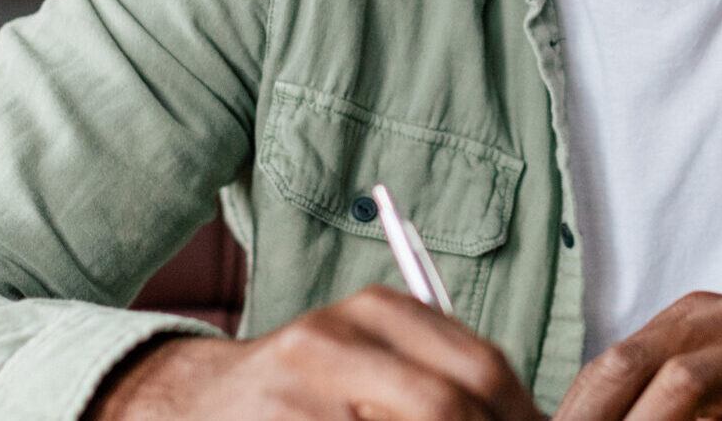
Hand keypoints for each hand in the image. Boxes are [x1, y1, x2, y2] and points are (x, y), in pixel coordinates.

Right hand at [86, 285, 545, 420]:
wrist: (191, 401)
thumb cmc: (304, 389)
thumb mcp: (370, 355)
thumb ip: (438, 373)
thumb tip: (530, 416)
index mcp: (376, 311)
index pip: (481, 369)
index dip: (521, 415)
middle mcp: (334, 342)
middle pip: (448, 407)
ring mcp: (298, 397)